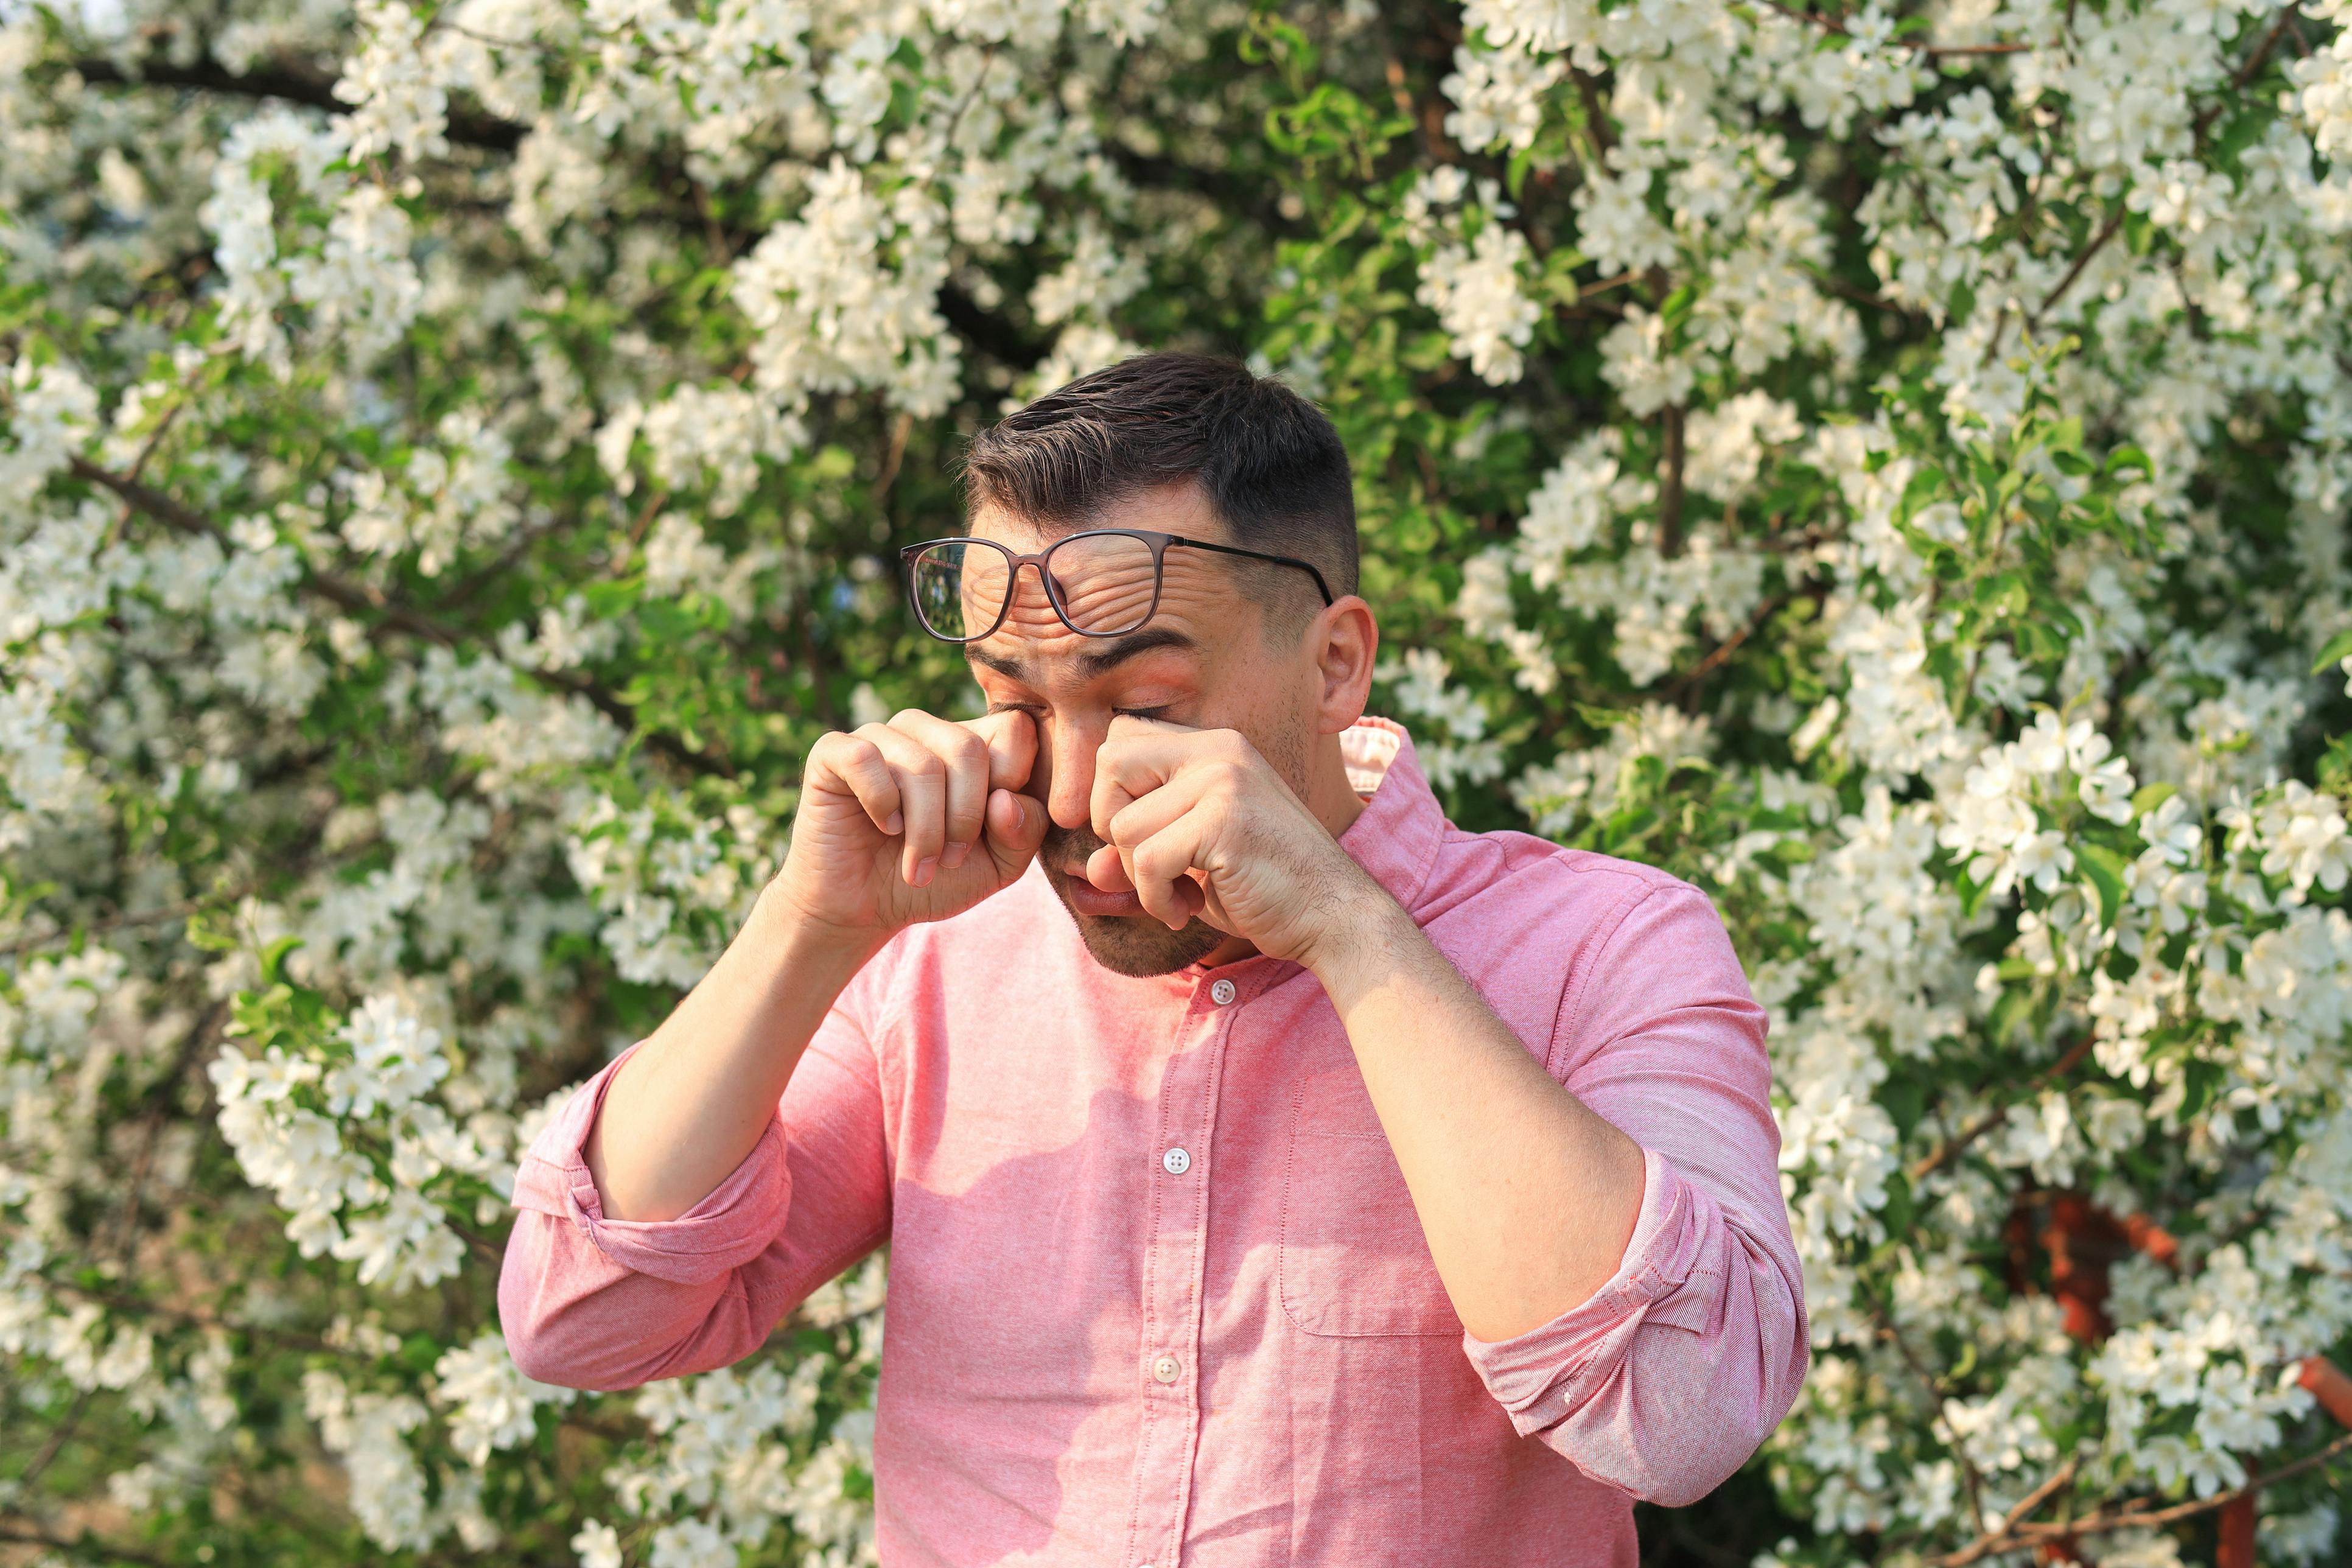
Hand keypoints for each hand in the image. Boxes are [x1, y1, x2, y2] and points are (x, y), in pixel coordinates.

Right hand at [771, 707, 1048, 937]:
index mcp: (973, 745)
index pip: (1015, 728)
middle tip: (951, 860)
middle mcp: (927, 731)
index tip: (992, 831)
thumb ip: (1024, 832)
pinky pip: (865, 759)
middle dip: (965, 818)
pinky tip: (883, 827)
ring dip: (924, 830)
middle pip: (968, 748)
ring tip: (917, 864)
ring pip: (921, 764)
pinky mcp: (833, 751)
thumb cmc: (936, 879)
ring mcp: (880, 736)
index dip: (1013, 781)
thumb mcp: (999, 866)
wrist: (864, 908)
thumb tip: (1006, 799)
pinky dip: (881, 804)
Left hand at [1085, 717, 1383, 965]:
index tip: (1141, 842)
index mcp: (1213, 747)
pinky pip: (1148, 861)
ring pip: (1124, 825)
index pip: (1120, 738)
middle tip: (1153, 866)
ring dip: (1139, 877)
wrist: (1334, 917)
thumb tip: (1088, 867)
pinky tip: (1185, 911)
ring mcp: (1224, 780)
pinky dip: (1156, 899)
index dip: (1112, 795)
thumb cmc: (1263, 890)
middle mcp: (1218, 750)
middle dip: (1115, 828)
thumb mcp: (1191, 866)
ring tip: (1180, 894)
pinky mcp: (1227, 819)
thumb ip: (1138, 854)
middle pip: (1109, 763)